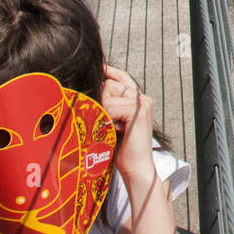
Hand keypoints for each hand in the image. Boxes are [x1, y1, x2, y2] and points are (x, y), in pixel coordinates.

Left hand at [101, 65, 155, 183]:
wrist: (136, 167)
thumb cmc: (122, 149)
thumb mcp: (114, 124)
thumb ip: (109, 108)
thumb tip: (91, 96)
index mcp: (138, 100)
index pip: (122, 77)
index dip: (109, 71)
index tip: (98, 66)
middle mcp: (142, 98)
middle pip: (109, 84)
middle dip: (100, 100)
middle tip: (104, 121)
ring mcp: (142, 102)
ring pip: (108, 93)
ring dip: (102, 111)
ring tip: (110, 128)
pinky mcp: (139, 110)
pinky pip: (111, 106)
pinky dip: (106, 118)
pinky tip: (115, 129)